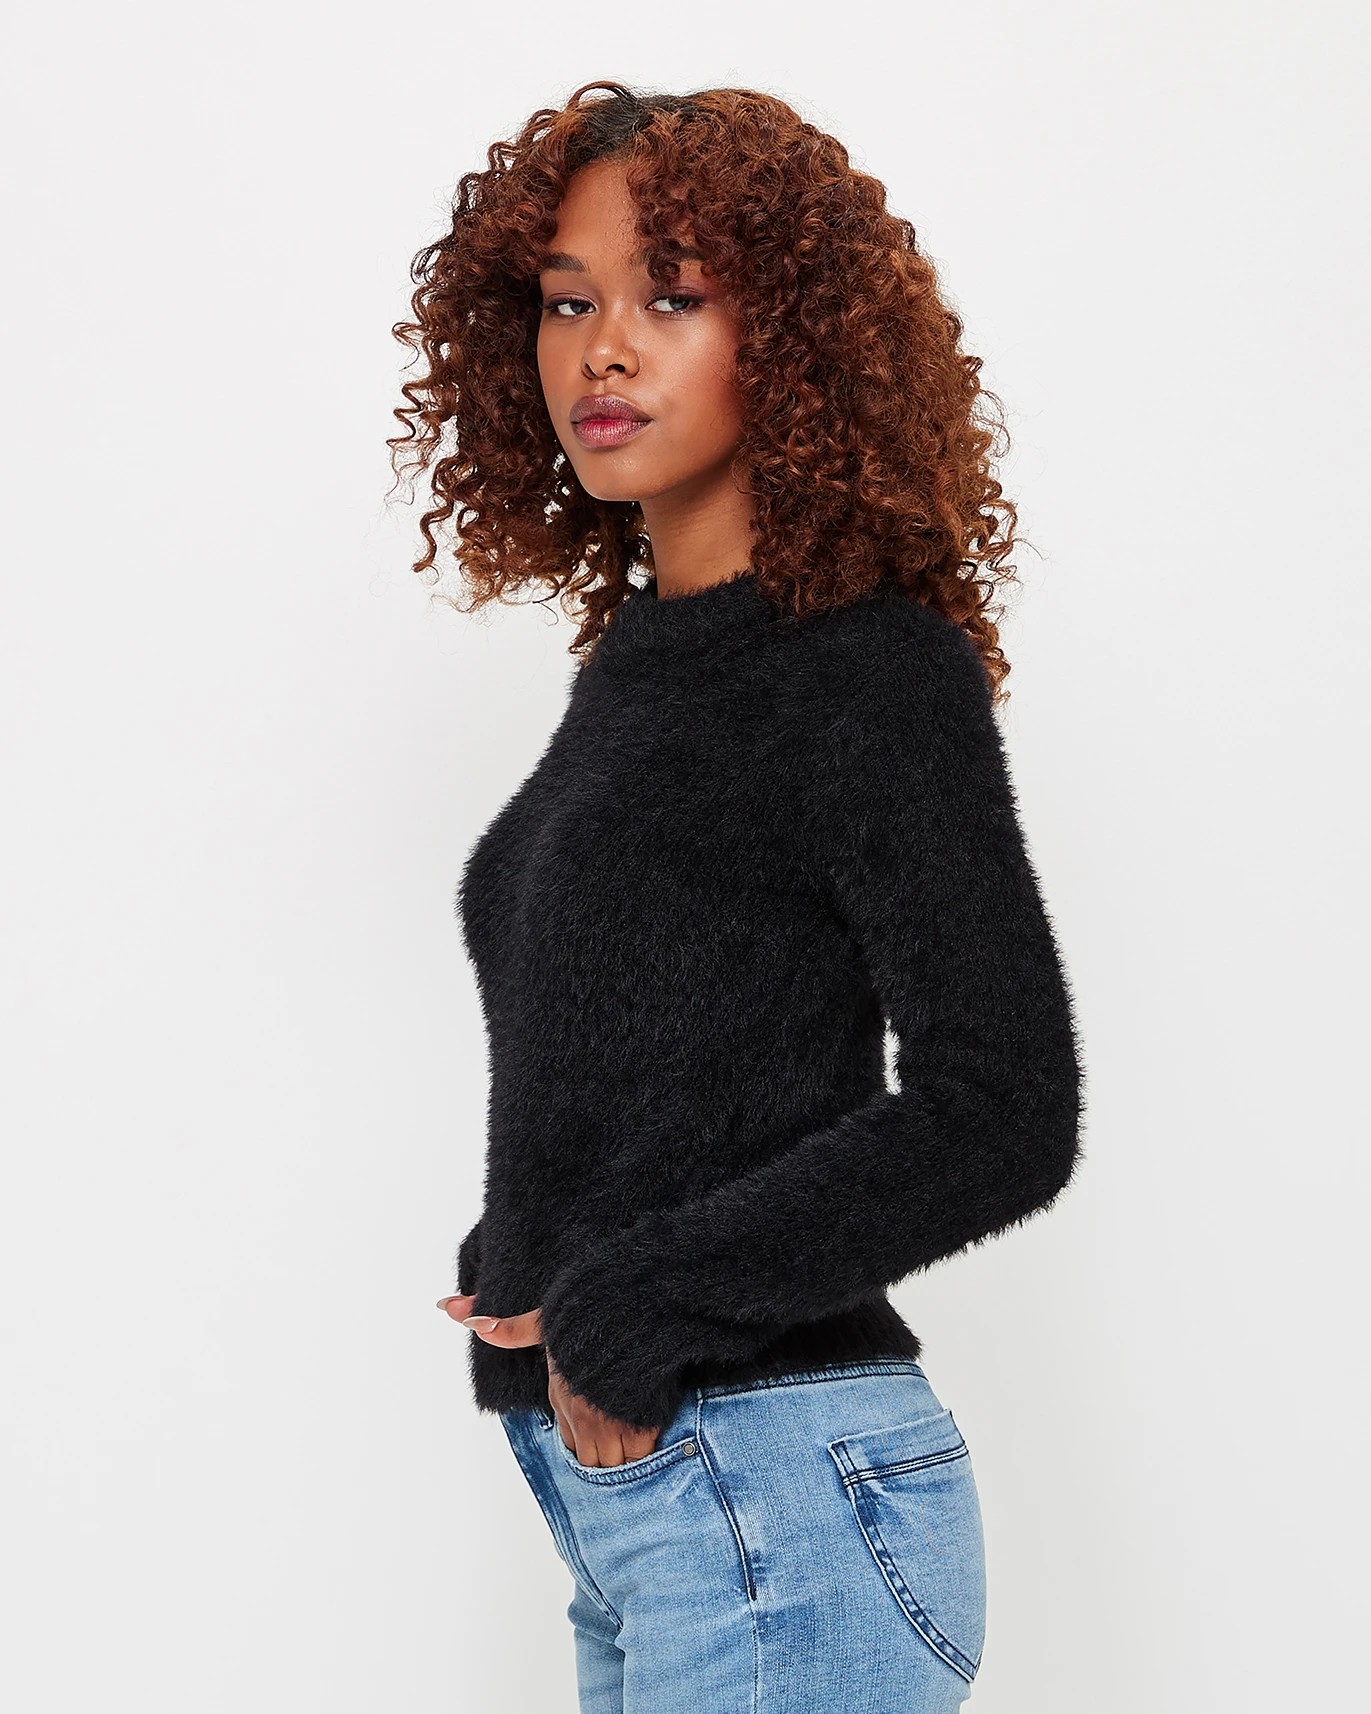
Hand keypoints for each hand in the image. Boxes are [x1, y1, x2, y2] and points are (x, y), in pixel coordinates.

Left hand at [436, 1294, 661, 1467]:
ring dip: (623, 1456)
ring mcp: (610, 1422)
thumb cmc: (587, 1317)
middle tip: (617, 1441)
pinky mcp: (640, 1422)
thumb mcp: (545, 1320)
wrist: (631, 1312)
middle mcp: (581, 1414)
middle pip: (592, 1460)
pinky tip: (647, 1434)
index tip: (596, 1431)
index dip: (584, 1440)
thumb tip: (449, 1307)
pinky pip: (641, 1452)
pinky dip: (644, 1448)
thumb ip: (507, 1328)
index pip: (568, 1442)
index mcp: (560, 1395)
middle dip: (604, 1456)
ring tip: (631, 1442)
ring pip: (616, 1462)